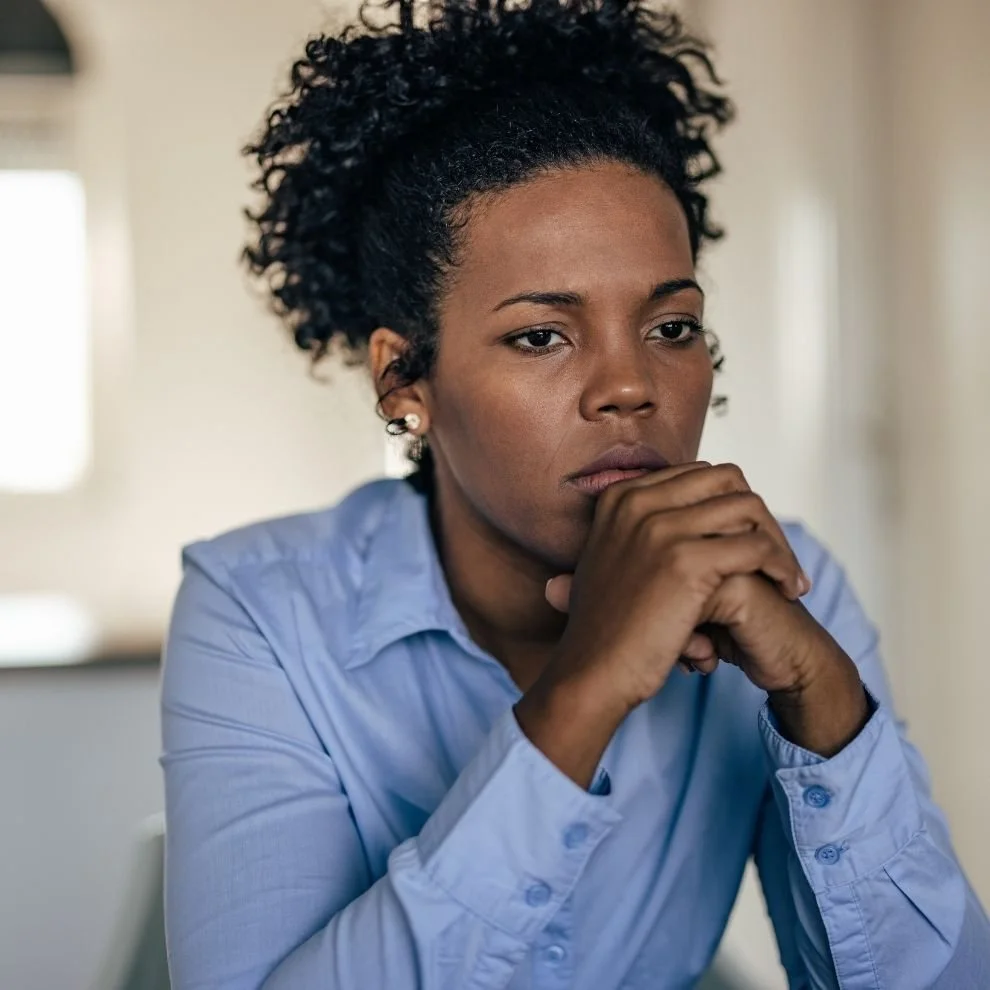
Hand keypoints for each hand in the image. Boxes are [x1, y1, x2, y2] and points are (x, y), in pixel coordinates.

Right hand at [538, 462, 812, 713]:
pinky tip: (787, 590)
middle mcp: (638, 501)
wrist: (591, 673)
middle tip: (774, 556)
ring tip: (786, 578)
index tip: (748, 538)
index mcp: (621, 496)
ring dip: (776, 541)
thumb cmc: (605, 629)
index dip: (730, 505)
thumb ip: (641, 530)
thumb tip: (688, 515)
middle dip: (758, 516)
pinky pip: (758, 547)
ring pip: (749, 508)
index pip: (698, 475)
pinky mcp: (686, 561)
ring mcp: (662, 528)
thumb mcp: (610, 560)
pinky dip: (782, 566)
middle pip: (727, 480)